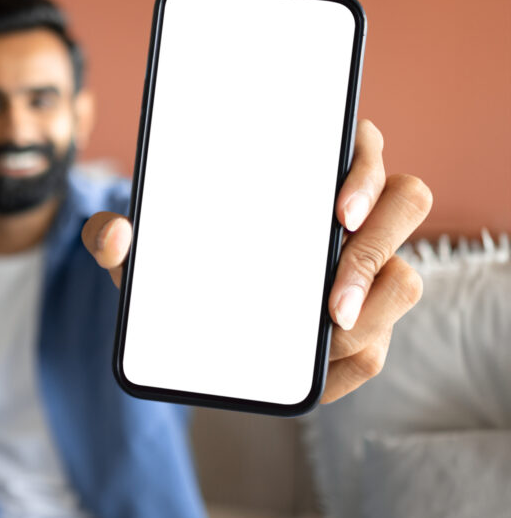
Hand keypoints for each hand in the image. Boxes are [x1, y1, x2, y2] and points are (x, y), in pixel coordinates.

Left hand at [81, 118, 432, 403]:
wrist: (184, 316)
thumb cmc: (176, 264)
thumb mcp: (140, 252)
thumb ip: (114, 236)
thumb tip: (112, 237)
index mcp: (306, 173)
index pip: (361, 147)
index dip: (364, 172)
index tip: (337, 212)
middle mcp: (348, 215)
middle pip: (405, 203)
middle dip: (375, 252)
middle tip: (329, 302)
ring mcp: (364, 268)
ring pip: (403, 278)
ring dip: (372, 311)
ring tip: (323, 337)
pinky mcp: (360, 319)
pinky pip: (380, 339)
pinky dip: (355, 356)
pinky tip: (320, 369)